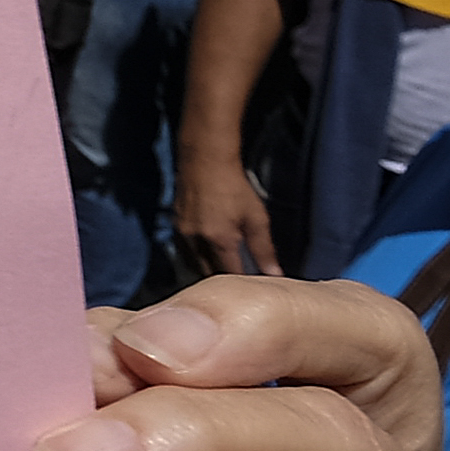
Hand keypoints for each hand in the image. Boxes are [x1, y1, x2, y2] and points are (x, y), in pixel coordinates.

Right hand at [173, 150, 279, 279]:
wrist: (205, 162)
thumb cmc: (235, 187)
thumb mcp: (257, 217)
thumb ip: (264, 249)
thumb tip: (274, 274)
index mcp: (219, 239)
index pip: (230, 272)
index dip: (241, 282)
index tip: (249, 288)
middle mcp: (197, 240)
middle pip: (208, 272)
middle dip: (221, 278)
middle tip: (236, 282)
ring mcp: (182, 234)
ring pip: (193, 263)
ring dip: (206, 269)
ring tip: (221, 270)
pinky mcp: (175, 226)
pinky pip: (185, 251)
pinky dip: (196, 257)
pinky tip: (205, 254)